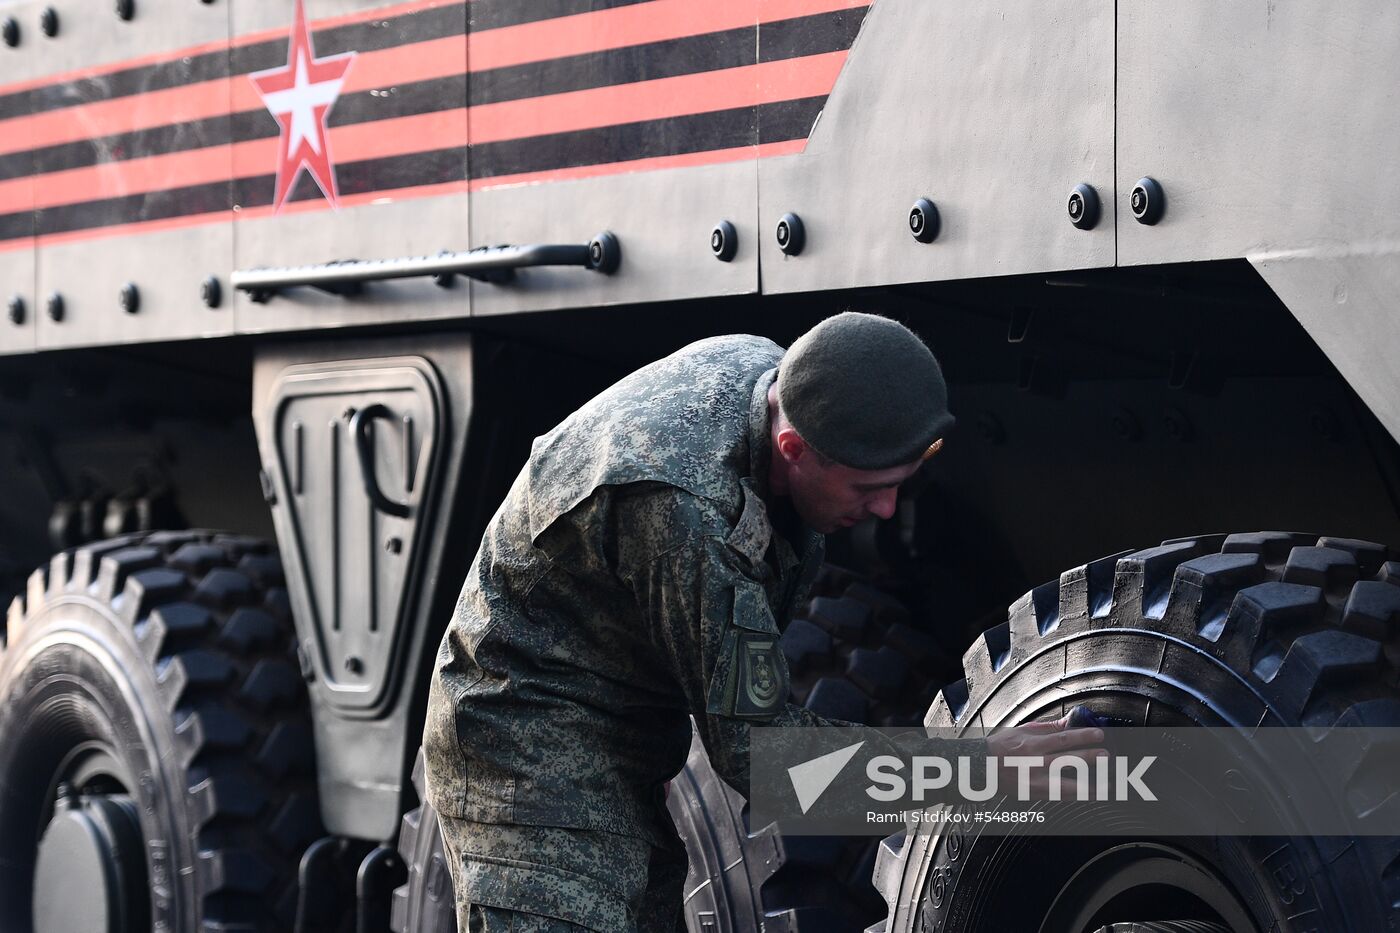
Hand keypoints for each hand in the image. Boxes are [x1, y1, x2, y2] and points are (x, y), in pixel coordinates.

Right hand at [986, 715, 1106, 800]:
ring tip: (1106, 788)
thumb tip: (1069, 722)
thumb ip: (1047, 728)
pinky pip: (1060, 797)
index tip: (1098, 735)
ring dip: (1088, 788)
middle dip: (1088, 758)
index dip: (1082, 737)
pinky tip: (1090, 796)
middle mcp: (1035, 764)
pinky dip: (1076, 797)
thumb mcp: (1022, 731)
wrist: (982, 768)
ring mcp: (1035, 782)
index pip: (1062, 739)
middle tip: (1106, 756)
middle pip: (1066, 761)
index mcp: (1032, 745)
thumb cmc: (1001, 747)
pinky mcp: (1035, 794)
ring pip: (1066, 787)